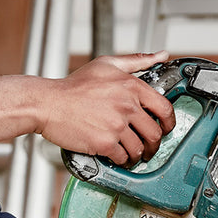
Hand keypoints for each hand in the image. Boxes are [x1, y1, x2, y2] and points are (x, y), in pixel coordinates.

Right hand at [38, 51, 175, 165]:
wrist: (47, 103)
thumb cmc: (72, 86)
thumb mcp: (106, 65)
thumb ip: (136, 61)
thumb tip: (160, 56)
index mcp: (131, 87)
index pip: (164, 108)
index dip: (170, 123)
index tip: (166, 128)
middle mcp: (127, 106)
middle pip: (154, 133)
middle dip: (154, 144)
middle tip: (149, 147)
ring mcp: (116, 126)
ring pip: (139, 148)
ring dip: (138, 155)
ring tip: (131, 155)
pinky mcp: (104, 143)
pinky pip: (122, 157)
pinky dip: (121, 161)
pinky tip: (117, 157)